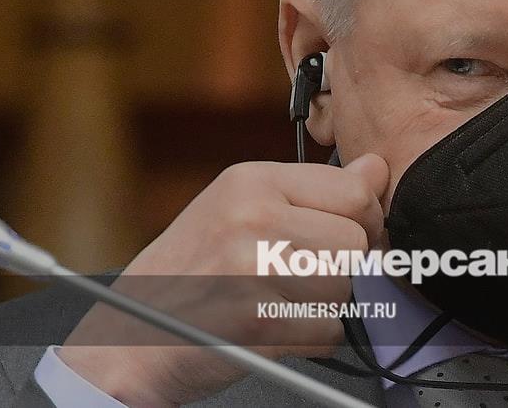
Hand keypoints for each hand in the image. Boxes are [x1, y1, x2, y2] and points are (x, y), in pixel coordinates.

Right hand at [57, 154, 388, 406]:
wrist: (130, 337)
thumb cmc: (190, 272)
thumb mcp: (242, 209)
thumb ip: (313, 191)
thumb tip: (377, 169)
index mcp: (251, 181)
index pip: (354, 192)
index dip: (367, 220)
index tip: (353, 236)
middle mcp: (252, 217)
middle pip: (356, 242)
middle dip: (348, 267)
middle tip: (311, 278)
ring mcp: (252, 268)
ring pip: (347, 287)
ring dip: (329, 305)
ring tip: (284, 301)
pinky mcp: (255, 320)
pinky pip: (327, 330)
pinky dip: (313, 338)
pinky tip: (276, 327)